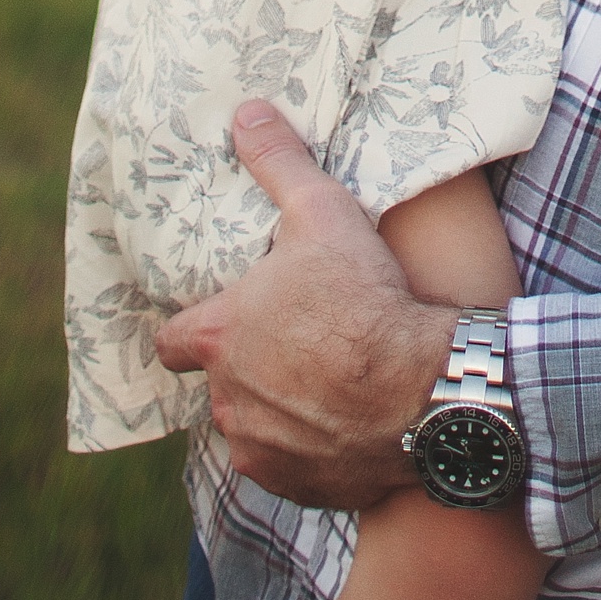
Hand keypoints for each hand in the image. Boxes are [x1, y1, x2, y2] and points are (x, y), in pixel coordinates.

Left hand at [150, 104, 452, 502]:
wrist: (428, 390)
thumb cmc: (370, 300)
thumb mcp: (324, 216)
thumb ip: (280, 166)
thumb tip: (248, 114)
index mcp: (220, 336)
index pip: (172, 339)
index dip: (197, 328)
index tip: (228, 321)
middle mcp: (227, 398)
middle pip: (219, 384)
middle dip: (248, 369)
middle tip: (295, 351)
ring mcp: (259, 447)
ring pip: (252, 428)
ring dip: (276, 412)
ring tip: (327, 390)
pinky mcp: (295, 485)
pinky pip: (288, 468)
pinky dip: (309, 452)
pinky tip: (346, 428)